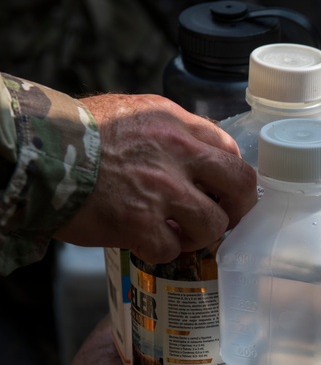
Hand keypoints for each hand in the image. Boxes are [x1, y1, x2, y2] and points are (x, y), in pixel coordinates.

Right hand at [55, 93, 257, 261]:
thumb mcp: (132, 113)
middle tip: (223, 219)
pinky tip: (146, 243)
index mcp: (175, 124)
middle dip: (238, 209)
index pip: (230, 151)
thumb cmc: (77, 133)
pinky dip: (161, 252)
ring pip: (213, 224)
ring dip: (199, 236)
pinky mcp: (139, 222)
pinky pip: (171, 249)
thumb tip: (198, 153)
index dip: (231, 177)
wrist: (36, 151)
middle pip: (241, 185)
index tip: (223, 191)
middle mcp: (177, 153)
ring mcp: (161, 189)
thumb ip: (170, 131)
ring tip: (178, 234)